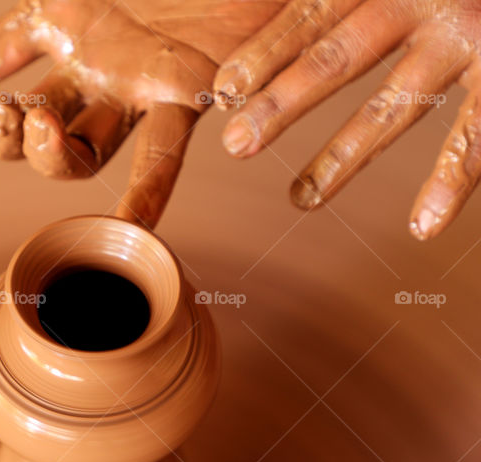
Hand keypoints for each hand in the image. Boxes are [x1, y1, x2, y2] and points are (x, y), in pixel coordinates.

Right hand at [0, 0, 281, 227]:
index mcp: (60, 18)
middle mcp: (90, 64)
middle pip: (25, 130)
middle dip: (3, 135)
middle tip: (17, 115)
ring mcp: (132, 86)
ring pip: (77, 153)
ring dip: (50, 157)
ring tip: (48, 130)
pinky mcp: (186, 95)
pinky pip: (160, 157)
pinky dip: (147, 196)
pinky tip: (137, 231)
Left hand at [214, 0, 480, 239]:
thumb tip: (277, 43)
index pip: (312, 14)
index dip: (265, 52)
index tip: (222, 90)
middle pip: (339, 57)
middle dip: (283, 104)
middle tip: (235, 144)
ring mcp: (471, 35)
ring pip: (396, 106)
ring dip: (342, 158)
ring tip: (299, 200)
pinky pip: (478, 133)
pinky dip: (452, 179)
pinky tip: (424, 225)